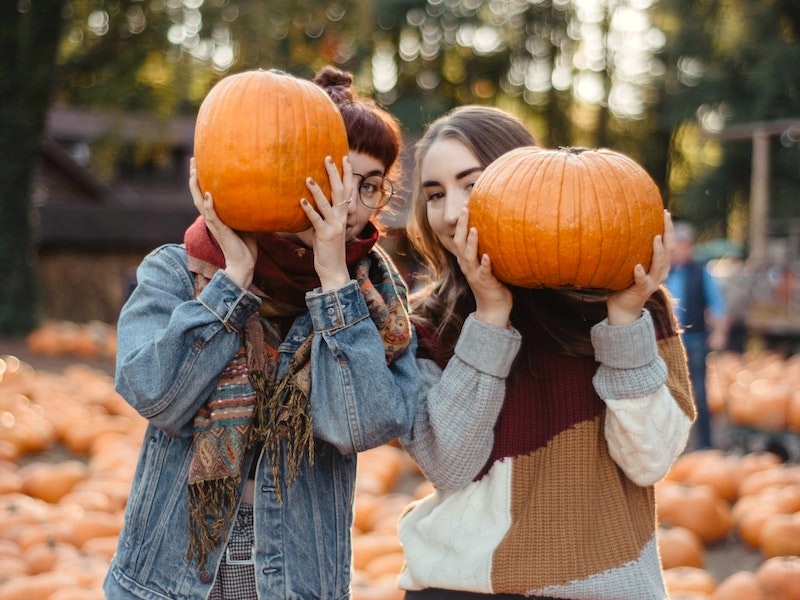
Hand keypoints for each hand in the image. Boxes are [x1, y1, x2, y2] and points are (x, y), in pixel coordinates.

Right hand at [190, 158, 256, 288]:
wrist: (244, 263)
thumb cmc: (245, 244)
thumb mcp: (245, 221)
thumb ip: (244, 209)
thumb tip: (254, 194)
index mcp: (216, 215)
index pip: (204, 193)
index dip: (200, 179)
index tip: (199, 163)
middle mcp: (212, 218)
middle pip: (197, 194)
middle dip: (194, 177)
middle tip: (192, 160)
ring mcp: (215, 224)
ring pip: (200, 203)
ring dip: (196, 187)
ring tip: (194, 173)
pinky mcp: (221, 231)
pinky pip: (212, 217)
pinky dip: (209, 206)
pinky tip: (208, 195)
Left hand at [301, 156, 353, 290]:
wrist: (334, 270)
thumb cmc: (328, 250)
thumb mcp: (328, 229)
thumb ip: (322, 215)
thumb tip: (310, 202)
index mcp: (342, 215)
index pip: (347, 190)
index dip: (347, 174)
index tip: (344, 157)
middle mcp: (341, 218)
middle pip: (340, 191)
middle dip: (334, 173)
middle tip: (328, 157)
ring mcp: (334, 226)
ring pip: (327, 204)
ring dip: (318, 190)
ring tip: (308, 178)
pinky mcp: (325, 235)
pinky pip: (316, 220)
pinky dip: (309, 209)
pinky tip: (301, 200)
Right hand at [454, 208, 511, 326]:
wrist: (493, 308)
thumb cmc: (493, 283)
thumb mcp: (487, 264)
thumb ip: (489, 249)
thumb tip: (502, 229)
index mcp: (466, 259)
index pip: (459, 237)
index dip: (460, 222)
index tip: (464, 205)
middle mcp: (467, 265)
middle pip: (459, 242)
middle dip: (461, 225)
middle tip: (465, 209)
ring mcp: (474, 274)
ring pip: (468, 256)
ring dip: (471, 243)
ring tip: (474, 229)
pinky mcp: (484, 282)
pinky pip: (483, 272)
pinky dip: (484, 264)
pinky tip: (487, 256)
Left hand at [606, 210, 673, 324]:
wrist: (623, 307)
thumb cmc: (625, 282)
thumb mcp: (631, 263)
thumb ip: (632, 250)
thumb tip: (620, 227)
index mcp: (660, 265)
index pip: (668, 243)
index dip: (669, 228)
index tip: (665, 212)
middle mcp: (661, 272)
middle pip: (669, 249)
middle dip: (669, 232)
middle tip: (665, 216)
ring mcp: (653, 282)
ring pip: (659, 264)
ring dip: (658, 251)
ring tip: (655, 237)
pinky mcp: (642, 290)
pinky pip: (642, 281)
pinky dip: (640, 273)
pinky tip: (636, 267)